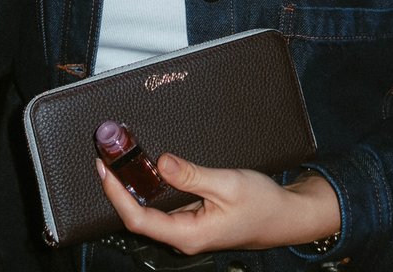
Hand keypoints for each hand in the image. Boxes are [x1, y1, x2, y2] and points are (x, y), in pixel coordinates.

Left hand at [97, 154, 340, 255]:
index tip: (105, 170)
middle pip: (139, 215)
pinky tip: (148, 168)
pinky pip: (165, 204)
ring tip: (122, 159)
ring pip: (151, 209)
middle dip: (120, 187)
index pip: (138, 219)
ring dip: (135, 185)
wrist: (286, 216)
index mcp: (188, 234)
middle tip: (108, 157)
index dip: (116, 195)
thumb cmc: (263, 205)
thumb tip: (161, 162)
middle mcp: (183, 235)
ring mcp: (187, 228)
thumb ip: (192, 175)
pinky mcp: (193, 218)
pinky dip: (153, 185)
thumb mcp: (227, 184)